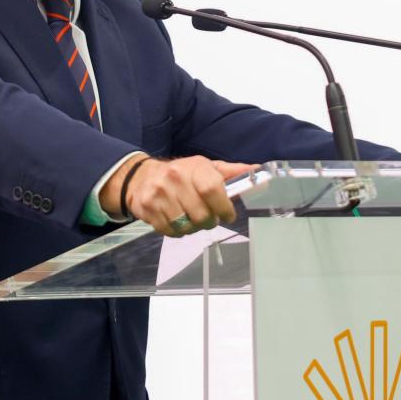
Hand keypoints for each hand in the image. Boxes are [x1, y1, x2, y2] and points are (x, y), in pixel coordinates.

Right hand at [104, 155, 253, 236]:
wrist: (141, 177)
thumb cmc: (182, 173)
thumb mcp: (206, 167)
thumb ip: (232, 172)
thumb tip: (258, 169)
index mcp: (194, 167)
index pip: (212, 189)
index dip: (224, 207)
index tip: (228, 215)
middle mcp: (174, 178)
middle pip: (200, 215)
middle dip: (209, 222)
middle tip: (208, 218)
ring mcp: (158, 194)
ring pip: (185, 226)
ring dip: (193, 228)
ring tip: (192, 218)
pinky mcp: (146, 208)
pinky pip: (169, 231)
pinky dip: (177, 232)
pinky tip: (177, 221)